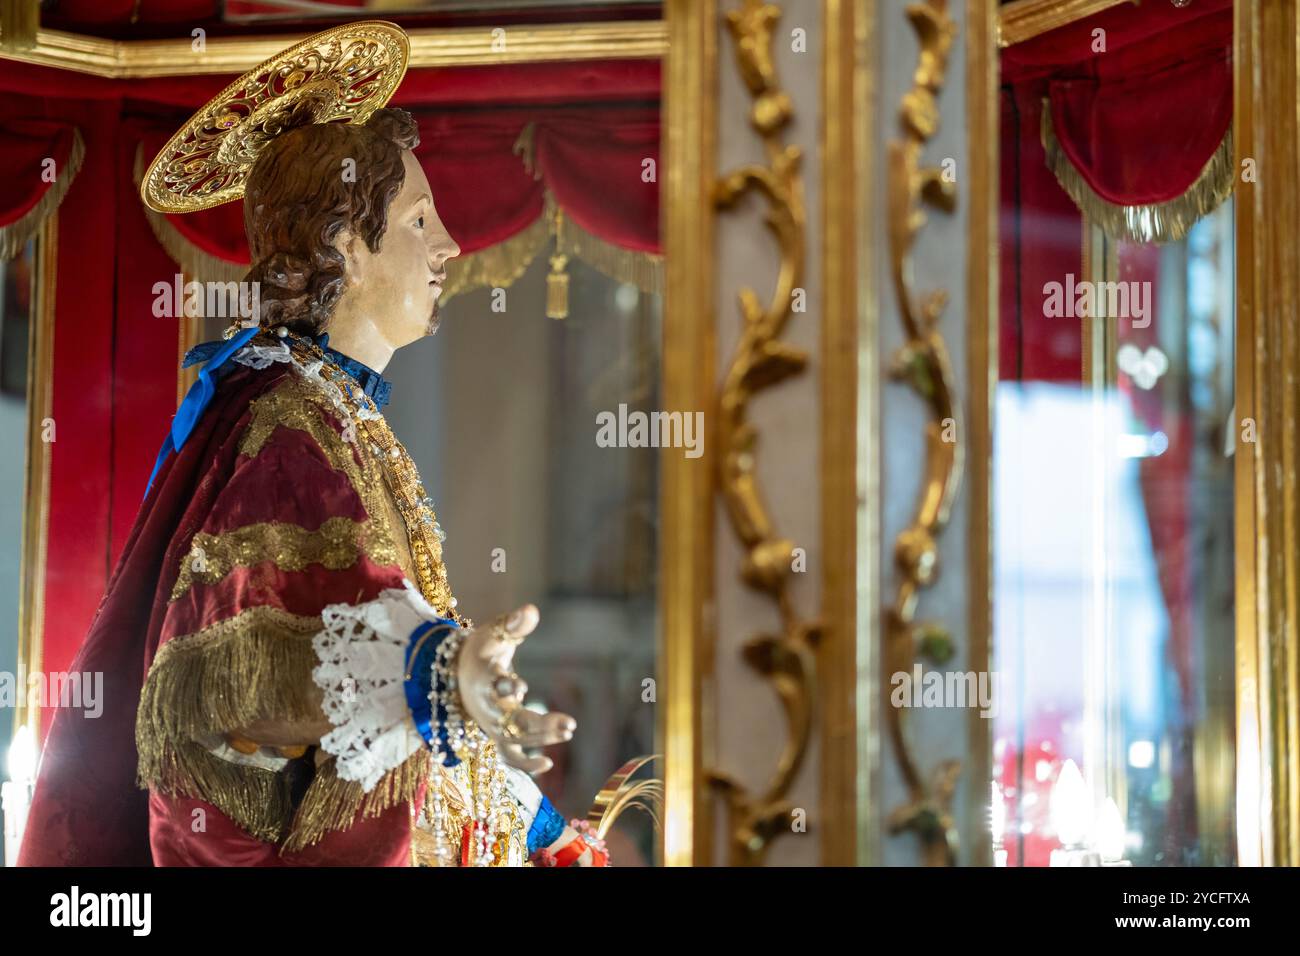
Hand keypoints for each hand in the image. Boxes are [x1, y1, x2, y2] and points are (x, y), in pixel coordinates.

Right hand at [456, 604, 575, 773]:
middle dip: (538, 724)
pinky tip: (549, 764)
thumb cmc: (482, 649)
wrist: (459, 672)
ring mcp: (490, 724)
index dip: (505, 687)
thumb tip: (531, 610)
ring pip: (512, 741)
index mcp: (483, 677)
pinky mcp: (496, 734)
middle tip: (570, 723)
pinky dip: (525, 765)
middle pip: (509, 721)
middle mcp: (485, 706)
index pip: (492, 686)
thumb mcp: (494, 632)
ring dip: (541, 740)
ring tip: (569, 730)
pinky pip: (508, 757)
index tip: (520, 688)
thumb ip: (513, 624)